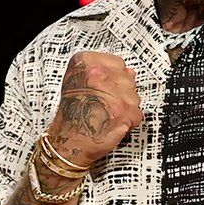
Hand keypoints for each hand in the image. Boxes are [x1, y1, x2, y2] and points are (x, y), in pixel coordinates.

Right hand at [45, 51, 143, 165]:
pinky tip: (114, 122)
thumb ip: (102, 72)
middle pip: (128, 79)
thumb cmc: (70, 116)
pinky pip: (136, 113)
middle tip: (105, 103)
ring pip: (134, 96)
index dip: (115, 76)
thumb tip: (128, 72)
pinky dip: (129, 121)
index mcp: (86, 64)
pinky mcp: (123, 113)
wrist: (67, 141)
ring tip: (108, 113)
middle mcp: (98, 76)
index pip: (118, 63)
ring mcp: (112, 94)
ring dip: (126, 107)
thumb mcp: (75, 82)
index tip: (108, 85)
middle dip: (121, 92)